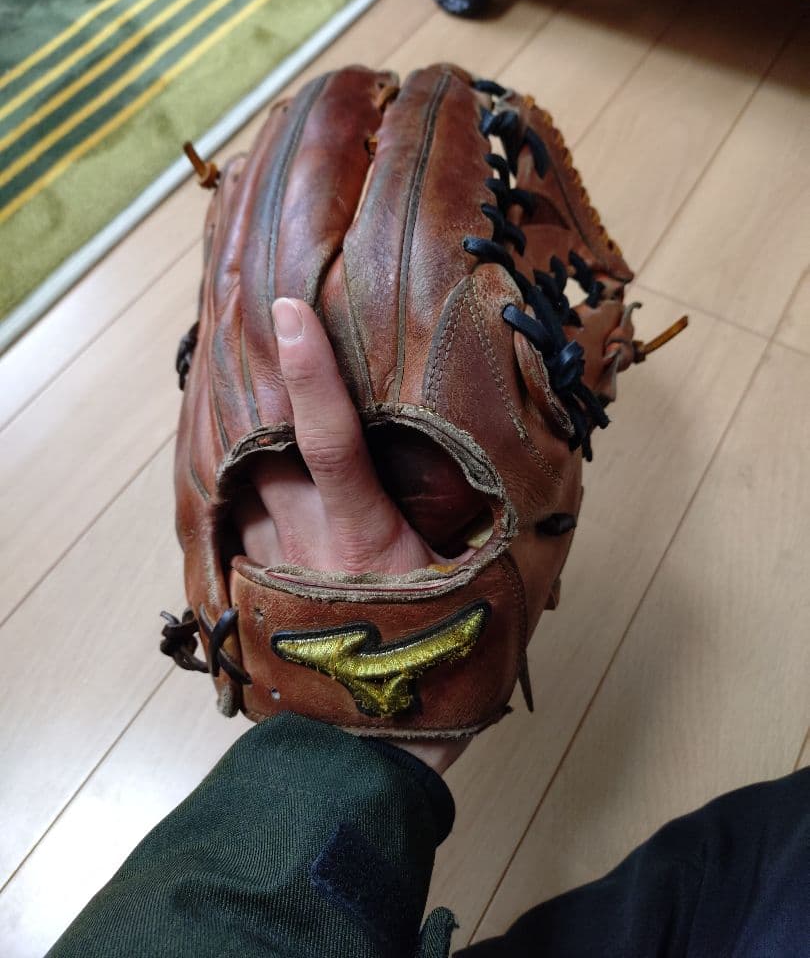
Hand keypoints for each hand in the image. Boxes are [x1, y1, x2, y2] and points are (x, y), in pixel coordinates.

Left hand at [233, 297, 468, 774]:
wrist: (371, 750)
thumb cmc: (439, 666)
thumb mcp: (480, 587)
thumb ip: (491, 522)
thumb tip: (536, 463)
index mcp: (362, 533)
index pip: (329, 437)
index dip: (310, 371)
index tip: (286, 310)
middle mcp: (303, 537)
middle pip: (261, 441)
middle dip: (255, 379)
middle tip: (249, 310)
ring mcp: (269, 560)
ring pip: (241, 474)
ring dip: (244, 427)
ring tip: (246, 367)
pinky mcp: (252, 584)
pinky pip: (238, 513)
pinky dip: (241, 478)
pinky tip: (248, 453)